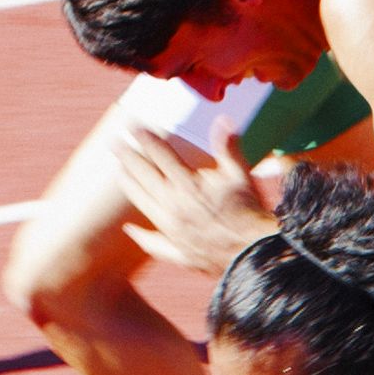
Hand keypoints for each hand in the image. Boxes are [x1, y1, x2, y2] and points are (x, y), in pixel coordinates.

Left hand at [116, 125, 277, 276]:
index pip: (160, 154)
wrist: (259, 254)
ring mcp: (172, 229)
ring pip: (142, 202)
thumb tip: (223, 120)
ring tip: (119, 172)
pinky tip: (130, 228)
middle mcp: (174, 205)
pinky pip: (152, 242)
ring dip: (128, 185)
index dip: (145, 138)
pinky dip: (140, 235)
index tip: (133, 126)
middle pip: (143, 175)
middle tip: (114, 143)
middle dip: (127, 156)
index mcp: (188, 184)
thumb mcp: (242, 175)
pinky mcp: (178, 250)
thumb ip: (228, 148)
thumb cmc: (251, 213)